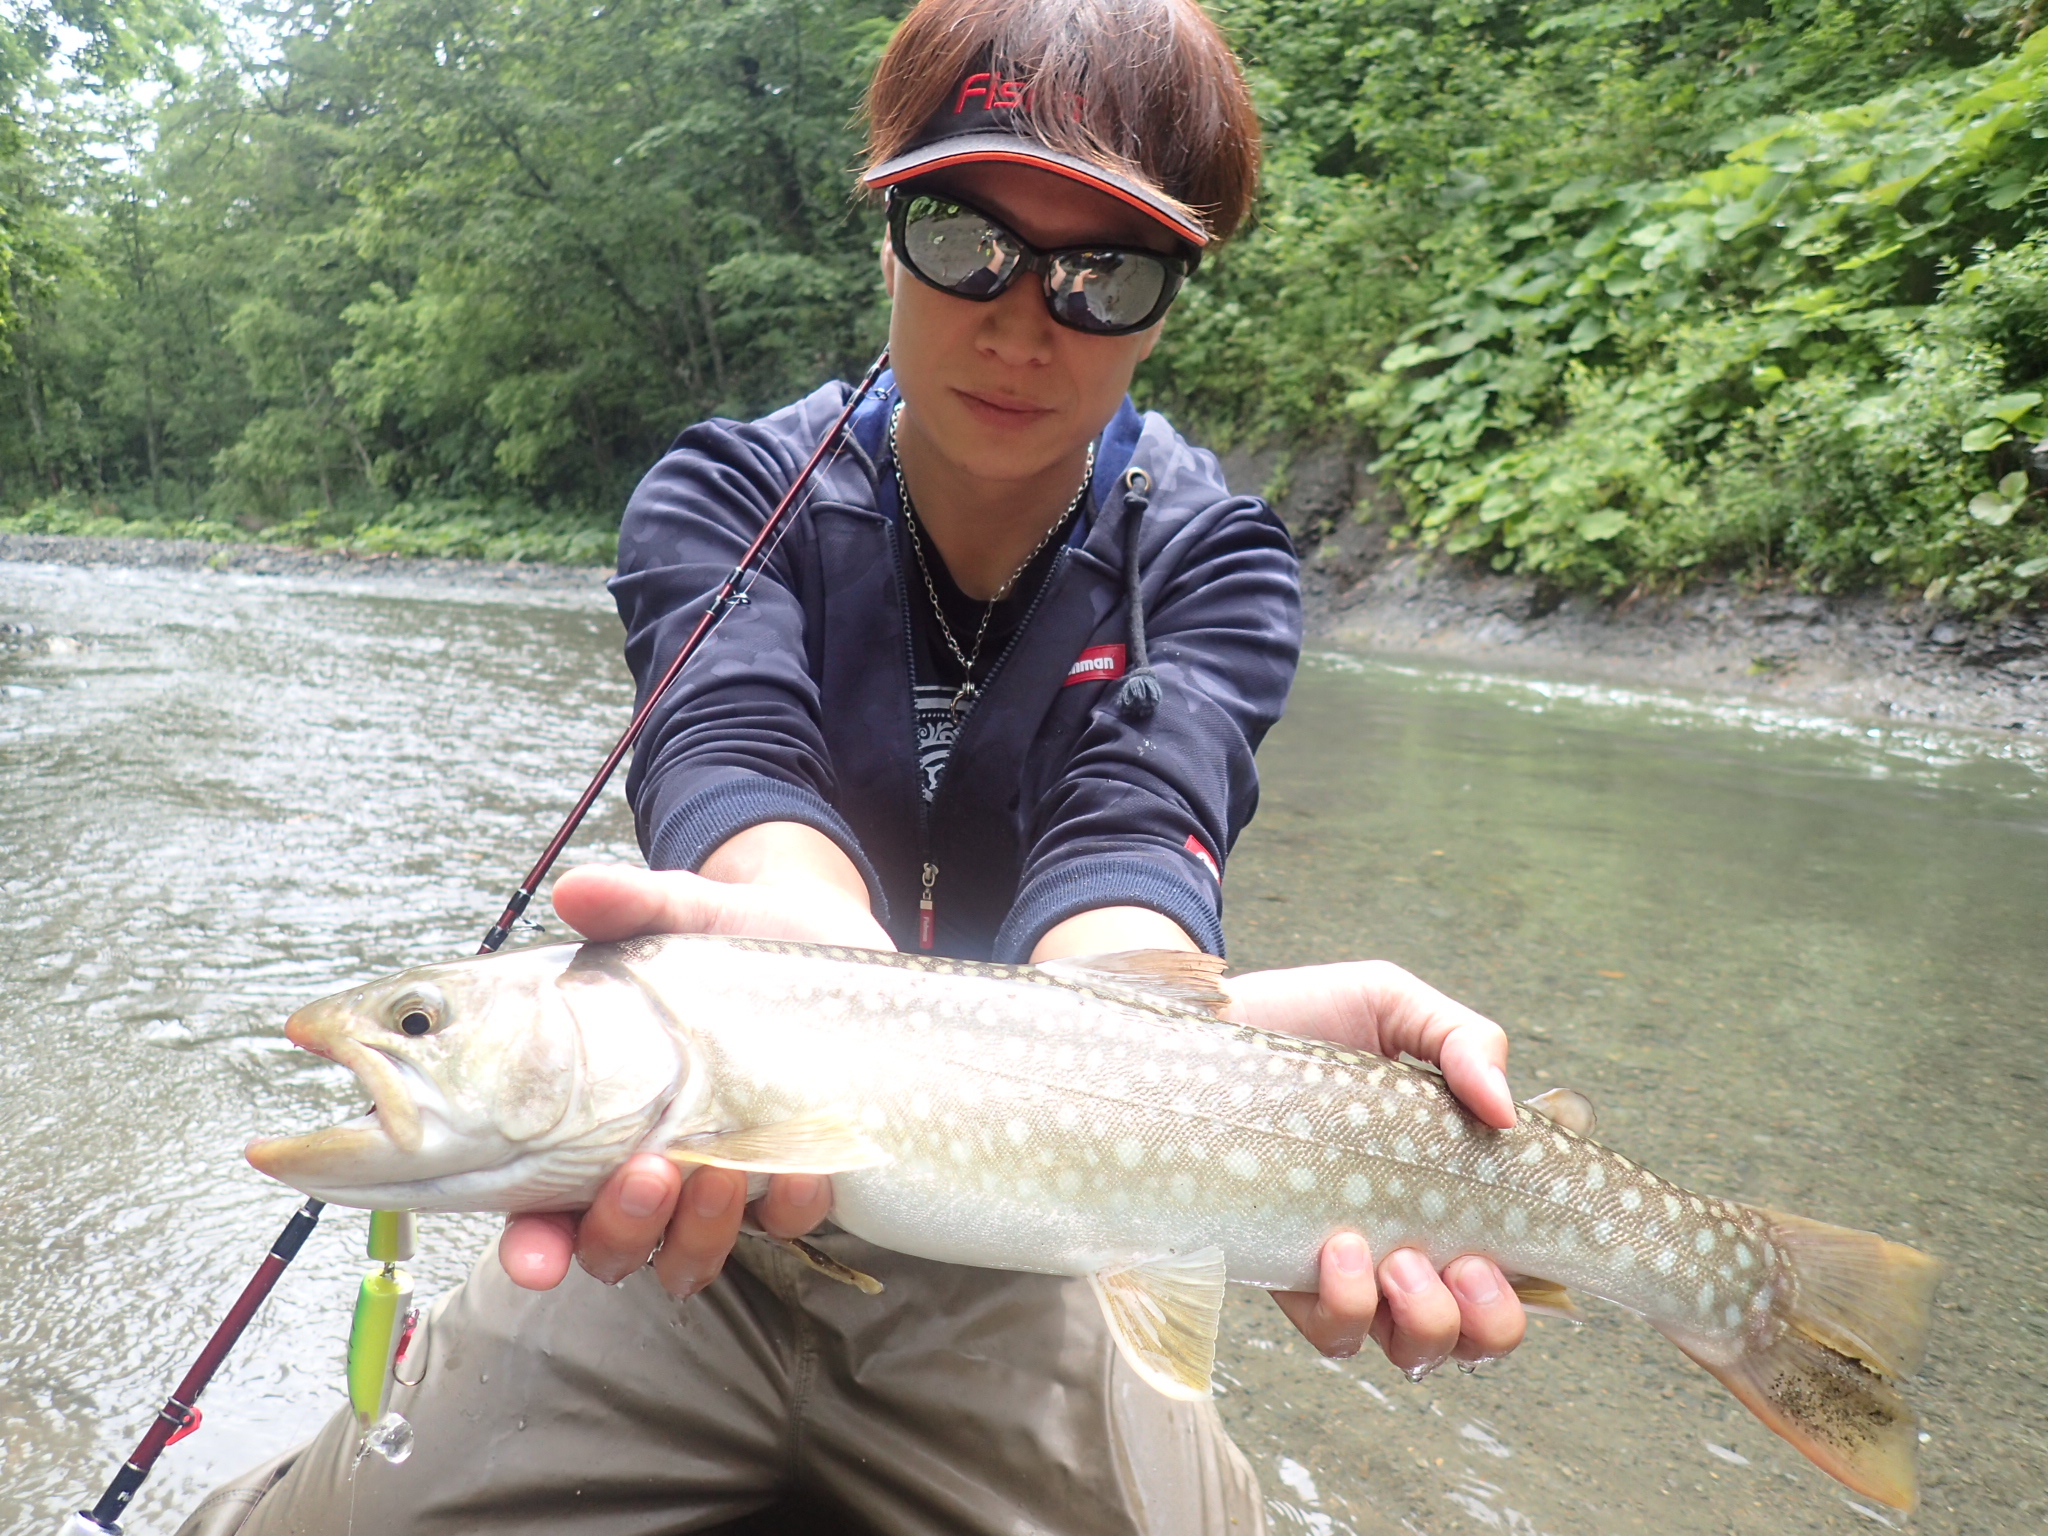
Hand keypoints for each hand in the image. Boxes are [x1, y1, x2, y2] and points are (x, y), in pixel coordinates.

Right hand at [498, 857, 887, 1293]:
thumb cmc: (727, 930)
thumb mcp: (681, 909)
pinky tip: (801, 1169)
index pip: (538, 1206)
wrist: (819, 928)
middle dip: (621, 1230)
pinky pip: (787, 1220)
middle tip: (646, 1173)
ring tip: (719, 1170)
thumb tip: (575, 890)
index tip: (533, 1257)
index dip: (532, 1245)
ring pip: (690, 1252)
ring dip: (698, 1231)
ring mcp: (719, 1175)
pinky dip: (790, 1205)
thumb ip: (631, 905)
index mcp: (588, 1117)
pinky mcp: (792, 1169)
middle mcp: (646, 1162)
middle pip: (611, 1245)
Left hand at [1222, 961, 1526, 1374]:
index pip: (1516, 1271)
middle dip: (1487, 1322)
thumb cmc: (1307, 1016)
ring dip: (1425, 1322)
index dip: (1528, 1289)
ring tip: (1401, 1259)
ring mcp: (1347, 1266)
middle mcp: (1405, 1242)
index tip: (1512, 1249)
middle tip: (1467, 1263)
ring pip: (1408, 1349)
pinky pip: (1331, 1332)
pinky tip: (1339, 1246)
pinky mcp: (1286, 1273)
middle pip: (1474, 1336)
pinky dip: (1348, 1305)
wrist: (1209, 1021)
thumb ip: (1465, 1040)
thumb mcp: (1394, 1005)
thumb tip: (1505, 1110)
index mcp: (1448, 1190)